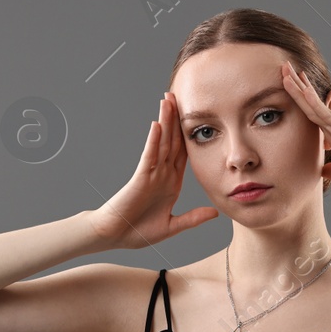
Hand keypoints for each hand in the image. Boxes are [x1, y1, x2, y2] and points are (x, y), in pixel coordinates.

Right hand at [89, 93, 218, 249]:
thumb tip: (215, 212)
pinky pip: (149, 156)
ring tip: (167, 100)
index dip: (189, 135)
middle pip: (172, 141)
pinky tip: (158, 125)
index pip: (183, 153)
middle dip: (175, 119)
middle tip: (178, 95)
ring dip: (165, 121)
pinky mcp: (140, 177)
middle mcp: (161, 174)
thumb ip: (193, 218)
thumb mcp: (172, 226)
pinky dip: (154, 141)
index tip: (197, 117)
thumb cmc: (138, 231)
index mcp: (171, 183)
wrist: (116, 236)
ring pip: (161, 143)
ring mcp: (150, 173)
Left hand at [279, 59, 330, 189]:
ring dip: (298, 87)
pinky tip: (300, 87)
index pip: (313, 119)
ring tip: (284, 69)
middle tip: (282, 71)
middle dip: (295, 89)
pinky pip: (324, 112)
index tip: (289, 94)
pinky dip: (311, 100)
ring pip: (313, 105)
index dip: (300, 105)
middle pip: (310, 106)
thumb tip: (321, 171)